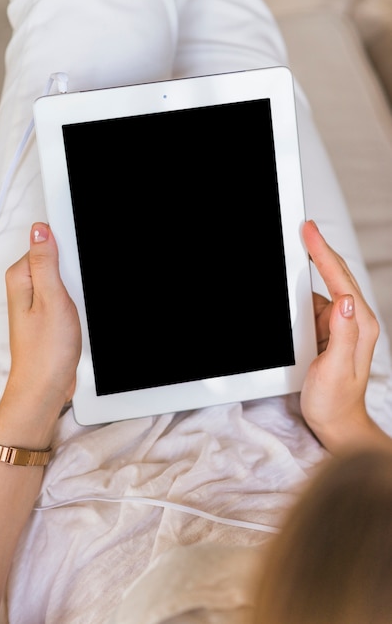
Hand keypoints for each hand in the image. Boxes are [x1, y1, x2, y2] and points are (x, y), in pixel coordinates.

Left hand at [0, 223, 80, 446]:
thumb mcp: (51, 299)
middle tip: (76, 294)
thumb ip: (45, 262)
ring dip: (77, 289)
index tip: (76, 270)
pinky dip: (76, 301)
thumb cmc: (46, 350)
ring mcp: (37, 301)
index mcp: (21, 277)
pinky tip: (78, 315)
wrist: (46, 386)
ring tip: (76, 308)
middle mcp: (26, 287)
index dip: (68, 249)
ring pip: (65, 279)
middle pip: (57, 260)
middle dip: (74, 272)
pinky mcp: (48, 314)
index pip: (45, 243)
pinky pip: (66, 295)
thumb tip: (41, 230)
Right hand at [300, 220, 388, 453]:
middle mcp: (353, 321)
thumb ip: (343, 334)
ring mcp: (340, 325)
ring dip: (311, 269)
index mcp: (359, 325)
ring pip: (323, 287)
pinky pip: (314, 305)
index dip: (323, 253)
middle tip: (302, 228)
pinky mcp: (328, 331)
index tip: (309, 232)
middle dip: (319, 250)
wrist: (335, 422)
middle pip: (336, 276)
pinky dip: (301, 293)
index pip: (341, 280)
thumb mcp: (336, 369)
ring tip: (295, 248)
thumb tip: (346, 299)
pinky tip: (292, 287)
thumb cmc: (335, 400)